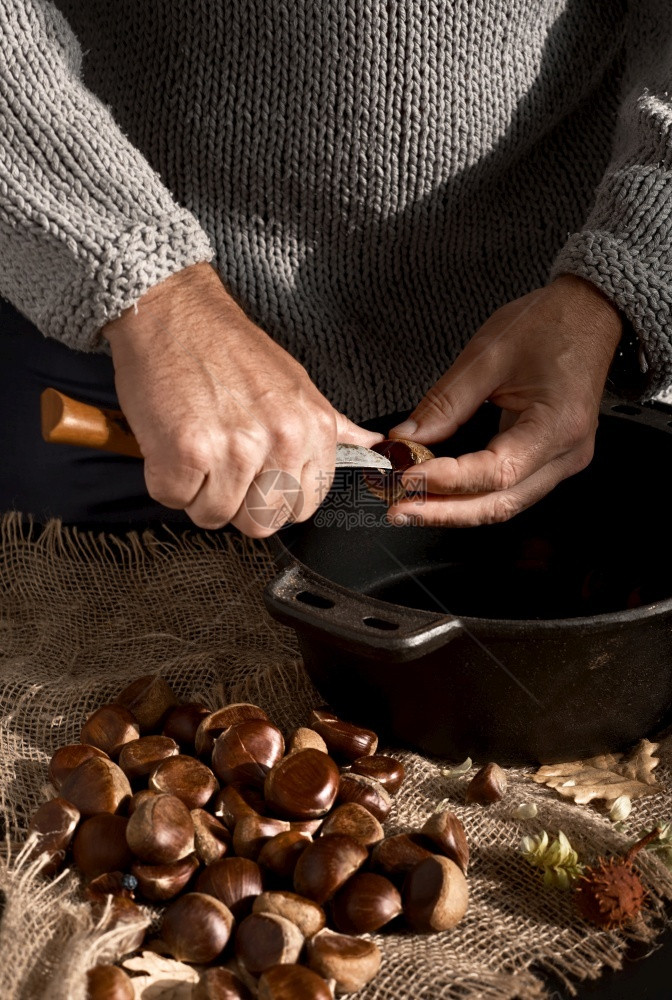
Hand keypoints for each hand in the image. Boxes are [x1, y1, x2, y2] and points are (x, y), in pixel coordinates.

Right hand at [103, 263, 381, 535]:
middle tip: (219, 467)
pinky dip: (165, 479)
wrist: (173, 311)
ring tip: (194, 448)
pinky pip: (175, 499)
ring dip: (196, 492)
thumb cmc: (228, 347)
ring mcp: (234, 448)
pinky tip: (170, 444)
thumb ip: (331, 426)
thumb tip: (372, 446)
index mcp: (312, 428)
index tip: (255, 478)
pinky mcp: (186, 452)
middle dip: (234, 504)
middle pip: (260, 522)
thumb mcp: (296, 384)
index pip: (303, 507)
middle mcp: (280, 440)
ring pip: (214, 515)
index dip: (272, 499)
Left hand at [387, 275, 622, 525]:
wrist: (588, 313)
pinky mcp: (550, 460)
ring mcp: (561, 462)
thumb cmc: (549, 325)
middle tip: (398, 509)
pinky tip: (438, 494)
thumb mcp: (486, 356)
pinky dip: (471, 496)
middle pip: (499, 503)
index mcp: (557, 425)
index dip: (446, 480)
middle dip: (443, 511)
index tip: (406, 477)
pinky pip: (508, 491)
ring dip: (453, 510)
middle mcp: (566, 454)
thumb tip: (406, 437)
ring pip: (503, 504)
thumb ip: (444, 403)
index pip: (495, 472)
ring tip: (409, 507)